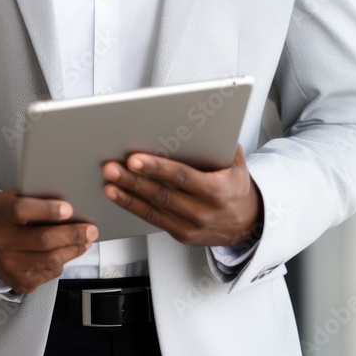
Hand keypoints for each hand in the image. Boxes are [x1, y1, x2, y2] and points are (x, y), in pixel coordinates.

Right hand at [0, 189, 98, 294]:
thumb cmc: (14, 217)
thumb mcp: (17, 199)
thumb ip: (38, 198)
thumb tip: (72, 199)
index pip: (22, 210)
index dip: (46, 210)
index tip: (69, 209)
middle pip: (42, 239)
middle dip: (72, 234)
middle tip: (91, 230)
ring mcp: (8, 264)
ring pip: (50, 259)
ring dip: (74, 249)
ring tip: (87, 239)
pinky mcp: (18, 281)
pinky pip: (49, 273)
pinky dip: (65, 261)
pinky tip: (72, 250)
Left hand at [101, 144, 262, 246]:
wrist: (246, 224)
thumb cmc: (236, 188)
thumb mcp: (237, 164)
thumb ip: (222, 144)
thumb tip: (202, 121)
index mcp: (216, 190)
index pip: (181, 177)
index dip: (156, 169)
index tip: (135, 159)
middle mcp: (203, 211)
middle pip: (161, 194)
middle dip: (133, 180)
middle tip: (112, 168)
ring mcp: (191, 226)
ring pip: (153, 209)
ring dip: (127, 195)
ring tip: (109, 181)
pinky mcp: (181, 235)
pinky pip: (153, 220)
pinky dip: (133, 207)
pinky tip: (119, 196)